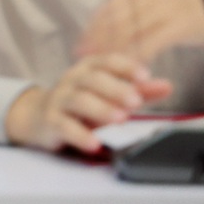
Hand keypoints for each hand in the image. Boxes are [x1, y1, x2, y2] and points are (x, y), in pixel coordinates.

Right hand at [4, 53, 173, 153]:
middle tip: (136, 101)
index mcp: (87, 70)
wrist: (36, 116)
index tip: (144, 75)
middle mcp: (72, 81)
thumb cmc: (80, 105)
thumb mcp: (109, 96)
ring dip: (100, 108)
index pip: (105, 61)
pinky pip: (64, 126)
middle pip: (92, 79)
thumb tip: (166, 86)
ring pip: (78, 100)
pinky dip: (80, 134)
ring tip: (119, 119)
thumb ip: (137, 91)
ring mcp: (59, 100)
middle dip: (115, 89)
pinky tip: (95, 143)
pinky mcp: (50, 122)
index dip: (124, 66)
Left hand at [78, 0, 203, 65]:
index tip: (79, 47)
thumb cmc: (181, 11)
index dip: (91, 31)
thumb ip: (128, 15)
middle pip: (114, 22)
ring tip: (104, 69)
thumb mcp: (151, 5)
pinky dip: (137, 56)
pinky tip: (130, 69)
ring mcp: (161, 9)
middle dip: (97, 44)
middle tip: (85, 62)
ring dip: (114, 52)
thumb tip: (99, 34)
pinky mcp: (177, 25)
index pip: (106, 11)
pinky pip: (150, 43)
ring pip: (129, 33)